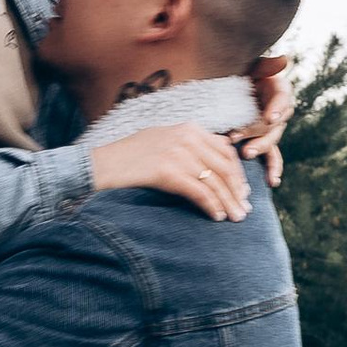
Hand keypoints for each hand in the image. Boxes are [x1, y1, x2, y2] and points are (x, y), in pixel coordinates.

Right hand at [87, 120, 251, 219]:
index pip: (225, 150)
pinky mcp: (168, 171)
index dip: (238, 173)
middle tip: (244, 210)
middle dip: (237, 191)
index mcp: (189, 128)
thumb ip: (188, 146)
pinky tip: (216, 217)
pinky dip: (212, 206)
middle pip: (225, 167)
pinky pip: (200, 191)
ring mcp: (178, 153)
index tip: (242, 191)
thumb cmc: (129, 157)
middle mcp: (187, 137)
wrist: (102, 163)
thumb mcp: (163, 140)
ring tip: (236, 218)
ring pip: (215, 181)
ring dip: (229, 202)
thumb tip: (213, 165)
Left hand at [232, 53, 293, 186]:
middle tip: (247, 143)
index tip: (271, 117)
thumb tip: (285, 59)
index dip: (278, 108)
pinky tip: (273, 181)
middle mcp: (280, 110)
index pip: (283, 99)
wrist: (230, 84)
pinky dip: (273, 168)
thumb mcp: (251, 64)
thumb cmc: (241, 71)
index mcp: (280, 90)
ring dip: (260, 148)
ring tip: (247, 154)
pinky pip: (272, 155)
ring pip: (271, 140)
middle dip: (261, 134)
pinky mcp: (265, 139)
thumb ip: (266, 64)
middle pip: (275, 124)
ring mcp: (272, 127)